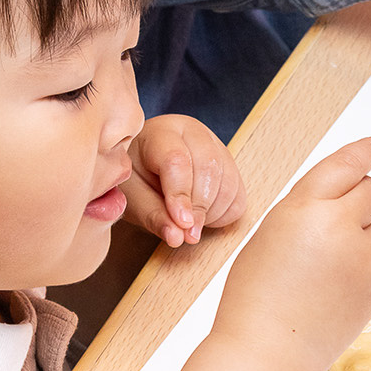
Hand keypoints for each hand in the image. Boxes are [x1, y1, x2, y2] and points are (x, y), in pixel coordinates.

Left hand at [125, 115, 246, 246]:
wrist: (147, 167)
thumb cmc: (135, 179)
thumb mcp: (133, 197)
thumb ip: (153, 215)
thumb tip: (177, 237)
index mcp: (161, 132)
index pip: (176, 160)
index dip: (181, 195)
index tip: (182, 224)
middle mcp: (194, 132)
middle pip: (209, 168)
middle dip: (200, 207)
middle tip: (188, 234)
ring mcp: (216, 145)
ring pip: (228, 182)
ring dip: (211, 212)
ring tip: (189, 224)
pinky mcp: (230, 164)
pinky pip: (238, 194)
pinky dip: (224, 214)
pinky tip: (202, 217)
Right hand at [213, 136, 370, 370]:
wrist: (270, 350)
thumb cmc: (257, 296)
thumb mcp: (270, 233)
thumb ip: (306, 209)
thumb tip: (341, 199)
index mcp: (303, 207)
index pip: (346, 165)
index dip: (366, 151)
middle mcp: (339, 227)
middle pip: (370, 192)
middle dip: (356, 199)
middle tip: (333, 224)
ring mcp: (363, 259)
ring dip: (366, 229)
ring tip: (333, 256)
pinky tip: (359, 265)